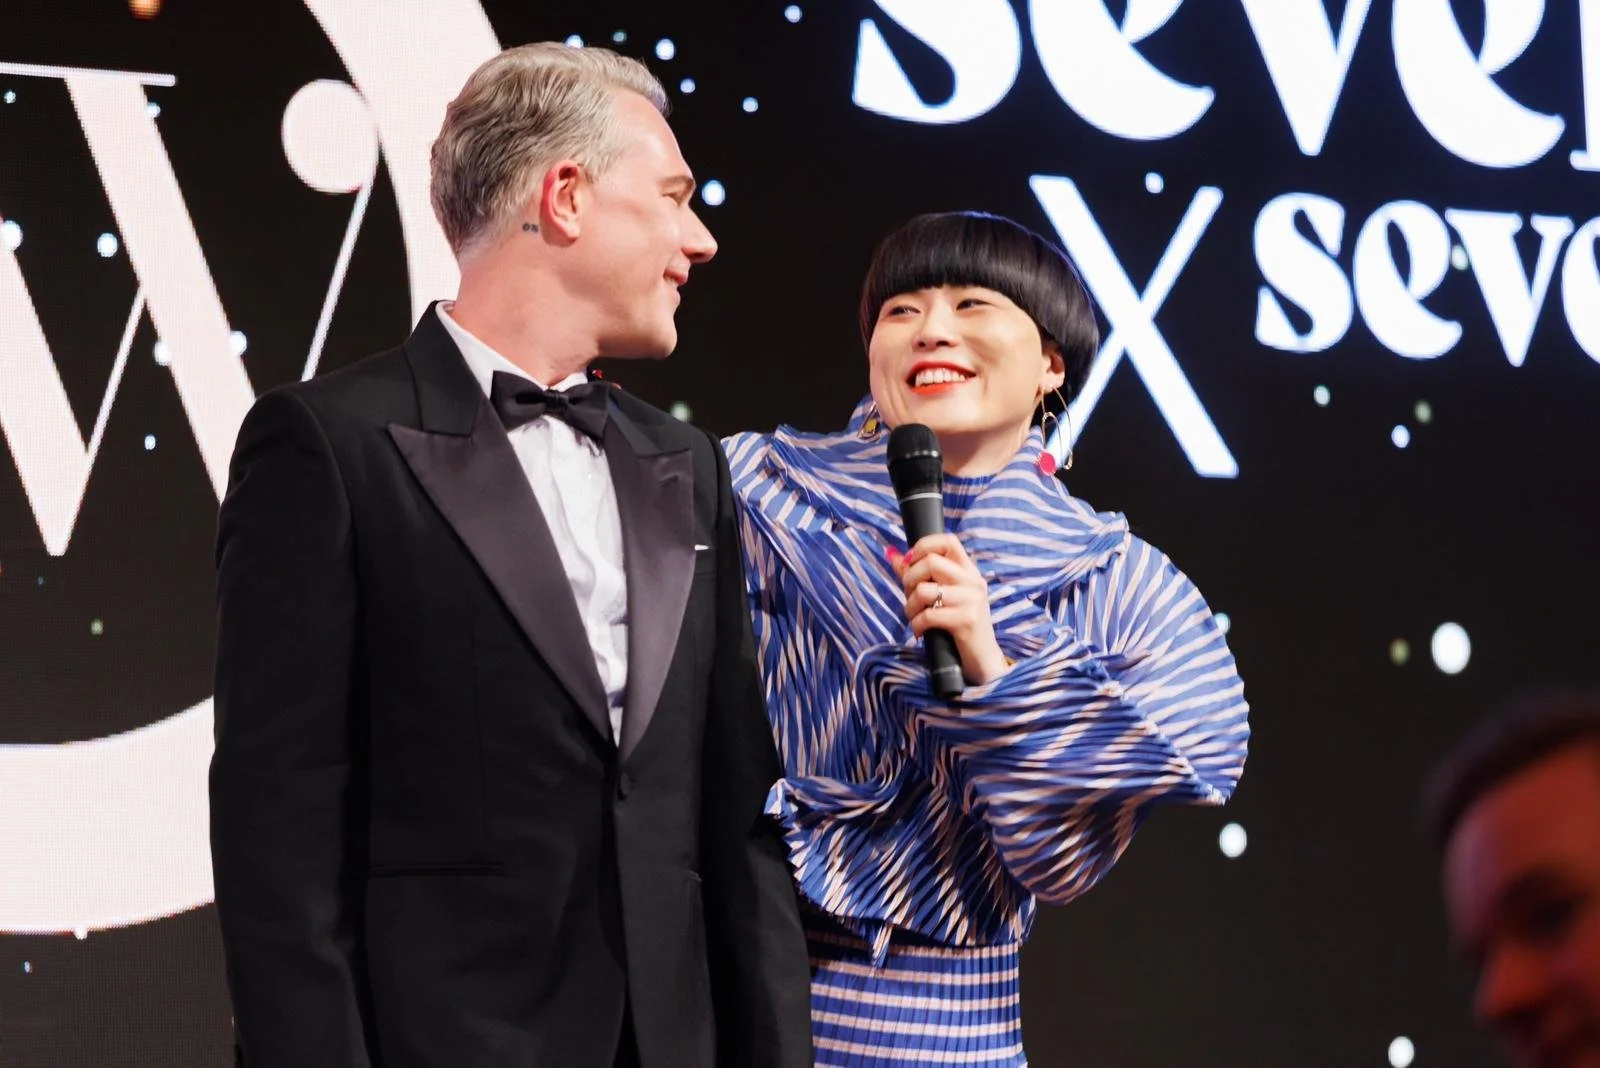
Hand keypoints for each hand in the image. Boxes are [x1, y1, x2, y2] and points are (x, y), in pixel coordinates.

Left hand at [889, 534, 1009, 685]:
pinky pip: (928, 615)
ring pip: (924, 590)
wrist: (981, 661)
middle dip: (909, 579)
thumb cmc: (957, 627)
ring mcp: (972, 600)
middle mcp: (973, 581)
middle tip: (910, 597)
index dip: (923, 546)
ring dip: (910, 607)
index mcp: (969, 571)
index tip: (910, 563)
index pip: (948, 541)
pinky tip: (921, 631)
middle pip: (931, 561)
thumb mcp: (941, 597)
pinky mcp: (967, 620)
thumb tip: (893, 554)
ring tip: (915, 617)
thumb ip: (917, 574)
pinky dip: (917, 625)